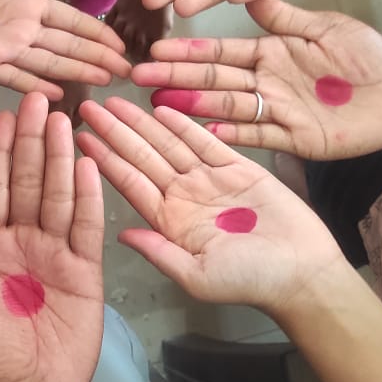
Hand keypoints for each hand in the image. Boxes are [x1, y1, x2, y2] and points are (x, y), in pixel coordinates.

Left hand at [0, 94, 104, 381]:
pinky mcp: (84, 270)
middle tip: (34, 98)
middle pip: (26, 181)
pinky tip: (87, 164)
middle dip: (29, 140)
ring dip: (59, 157)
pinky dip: (88, 196)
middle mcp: (20, 240)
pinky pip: (86, 227)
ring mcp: (54, 252)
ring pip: (58, 195)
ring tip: (62, 118)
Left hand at [78, 97, 342, 313]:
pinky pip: (207, 141)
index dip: (104, 159)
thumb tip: (120, 235)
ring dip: (142, 123)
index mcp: (169, 221)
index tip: (80, 137)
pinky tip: (162, 107)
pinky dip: (185, 124)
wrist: (301, 274)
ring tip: (116, 100)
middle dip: (115, 132)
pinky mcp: (240, 168)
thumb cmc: (249, 281)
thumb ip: (158, 253)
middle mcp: (183, 196)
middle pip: (142, 157)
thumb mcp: (195, 276)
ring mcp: (210, 180)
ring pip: (169, 144)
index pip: (129, 182)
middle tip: (88, 105)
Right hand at [132, 0, 381, 159]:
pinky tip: (206, 134)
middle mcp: (266, 83)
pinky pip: (260, 136)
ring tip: (159, 108)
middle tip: (138, 80)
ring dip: (193, 109)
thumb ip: (282, 15)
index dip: (187, 53)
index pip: (219, 53)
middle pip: (213, 82)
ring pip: (228, 108)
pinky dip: (234, 135)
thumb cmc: (368, 56)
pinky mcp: (297, 138)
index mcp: (270, 53)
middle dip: (175, 80)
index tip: (154, 51)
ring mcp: (278, 112)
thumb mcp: (323, 27)